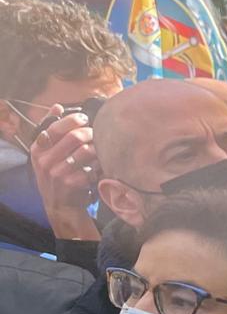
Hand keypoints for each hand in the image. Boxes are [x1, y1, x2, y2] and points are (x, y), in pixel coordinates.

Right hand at [29, 106, 99, 240]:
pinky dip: (100, 166)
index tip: (85, 118)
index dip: (72, 120)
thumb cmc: (57, 175)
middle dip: (90, 133)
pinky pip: (93, 168)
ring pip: (86, 151)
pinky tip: (100, 168)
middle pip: (74, 137)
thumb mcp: (47, 153)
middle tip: (97, 135)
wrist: (60, 206)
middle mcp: (44, 160)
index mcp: (38, 149)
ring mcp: (57, 173)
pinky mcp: (71, 184)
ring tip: (100, 151)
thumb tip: (57, 107)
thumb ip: (51, 129)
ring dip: (98, 149)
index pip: (55, 127)